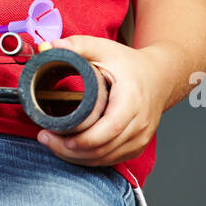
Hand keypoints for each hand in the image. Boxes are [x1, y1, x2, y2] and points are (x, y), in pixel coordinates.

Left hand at [36, 35, 166, 168]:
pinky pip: (111, 160)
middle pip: (104, 148)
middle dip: (70, 150)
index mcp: (132, 100)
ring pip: (105, 158)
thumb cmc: (132, 65)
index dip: (84, 139)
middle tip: (45, 139)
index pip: (110, 128)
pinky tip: (70, 151)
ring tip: (52, 144)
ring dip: (76, 157)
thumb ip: (79, 45)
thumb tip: (53, 46)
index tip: (58, 135)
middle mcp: (140, 123)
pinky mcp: (137, 147)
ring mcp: (140, 138)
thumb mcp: (106, 49)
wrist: (160, 78)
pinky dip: (89, 159)